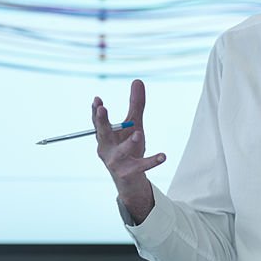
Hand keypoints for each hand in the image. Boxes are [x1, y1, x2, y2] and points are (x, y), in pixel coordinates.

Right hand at [93, 79, 165, 223]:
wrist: (130, 180)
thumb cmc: (129, 148)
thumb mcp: (134, 125)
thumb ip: (136, 105)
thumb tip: (137, 80)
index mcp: (105, 137)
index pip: (98, 122)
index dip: (96, 111)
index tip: (97, 99)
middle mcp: (106, 149)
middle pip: (103, 134)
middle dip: (102, 122)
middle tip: (102, 109)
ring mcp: (116, 162)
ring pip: (121, 152)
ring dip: (129, 143)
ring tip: (139, 133)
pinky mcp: (128, 173)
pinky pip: (141, 166)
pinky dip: (152, 161)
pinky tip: (163, 156)